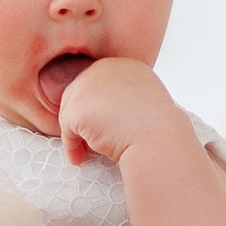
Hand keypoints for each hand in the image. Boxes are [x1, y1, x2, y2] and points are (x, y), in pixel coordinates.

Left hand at [54, 56, 185, 168]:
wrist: (159, 138)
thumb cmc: (158, 129)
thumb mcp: (146, 102)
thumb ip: (125, 100)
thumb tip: (107, 115)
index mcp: (123, 65)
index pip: (98, 84)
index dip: (96, 108)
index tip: (99, 127)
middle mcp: (103, 69)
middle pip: (79, 94)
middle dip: (81, 120)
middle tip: (85, 143)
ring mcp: (87, 85)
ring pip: (70, 111)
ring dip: (75, 134)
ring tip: (83, 154)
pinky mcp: (76, 107)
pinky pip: (67, 130)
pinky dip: (72, 146)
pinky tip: (80, 159)